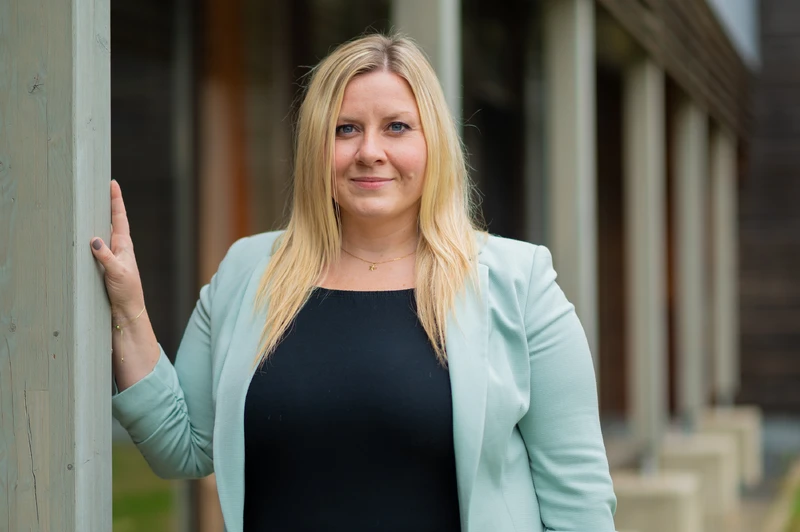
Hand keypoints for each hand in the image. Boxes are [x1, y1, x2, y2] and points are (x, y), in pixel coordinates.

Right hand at [90, 180, 145, 319]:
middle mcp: (119, 248)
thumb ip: (105, 256)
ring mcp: (113, 257)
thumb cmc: (126, 292)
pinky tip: (85, 235)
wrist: (127, 312)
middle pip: (112, 221)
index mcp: (124, 246)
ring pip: (104, 233)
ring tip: (92, 205)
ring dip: (99, 219)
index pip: (119, 218)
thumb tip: (94, 239)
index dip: (116, 200)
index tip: (112, 184)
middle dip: (108, 204)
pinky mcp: (106, 266)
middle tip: (102, 187)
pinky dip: (92, 237)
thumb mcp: (116, 272)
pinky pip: (97, 247)